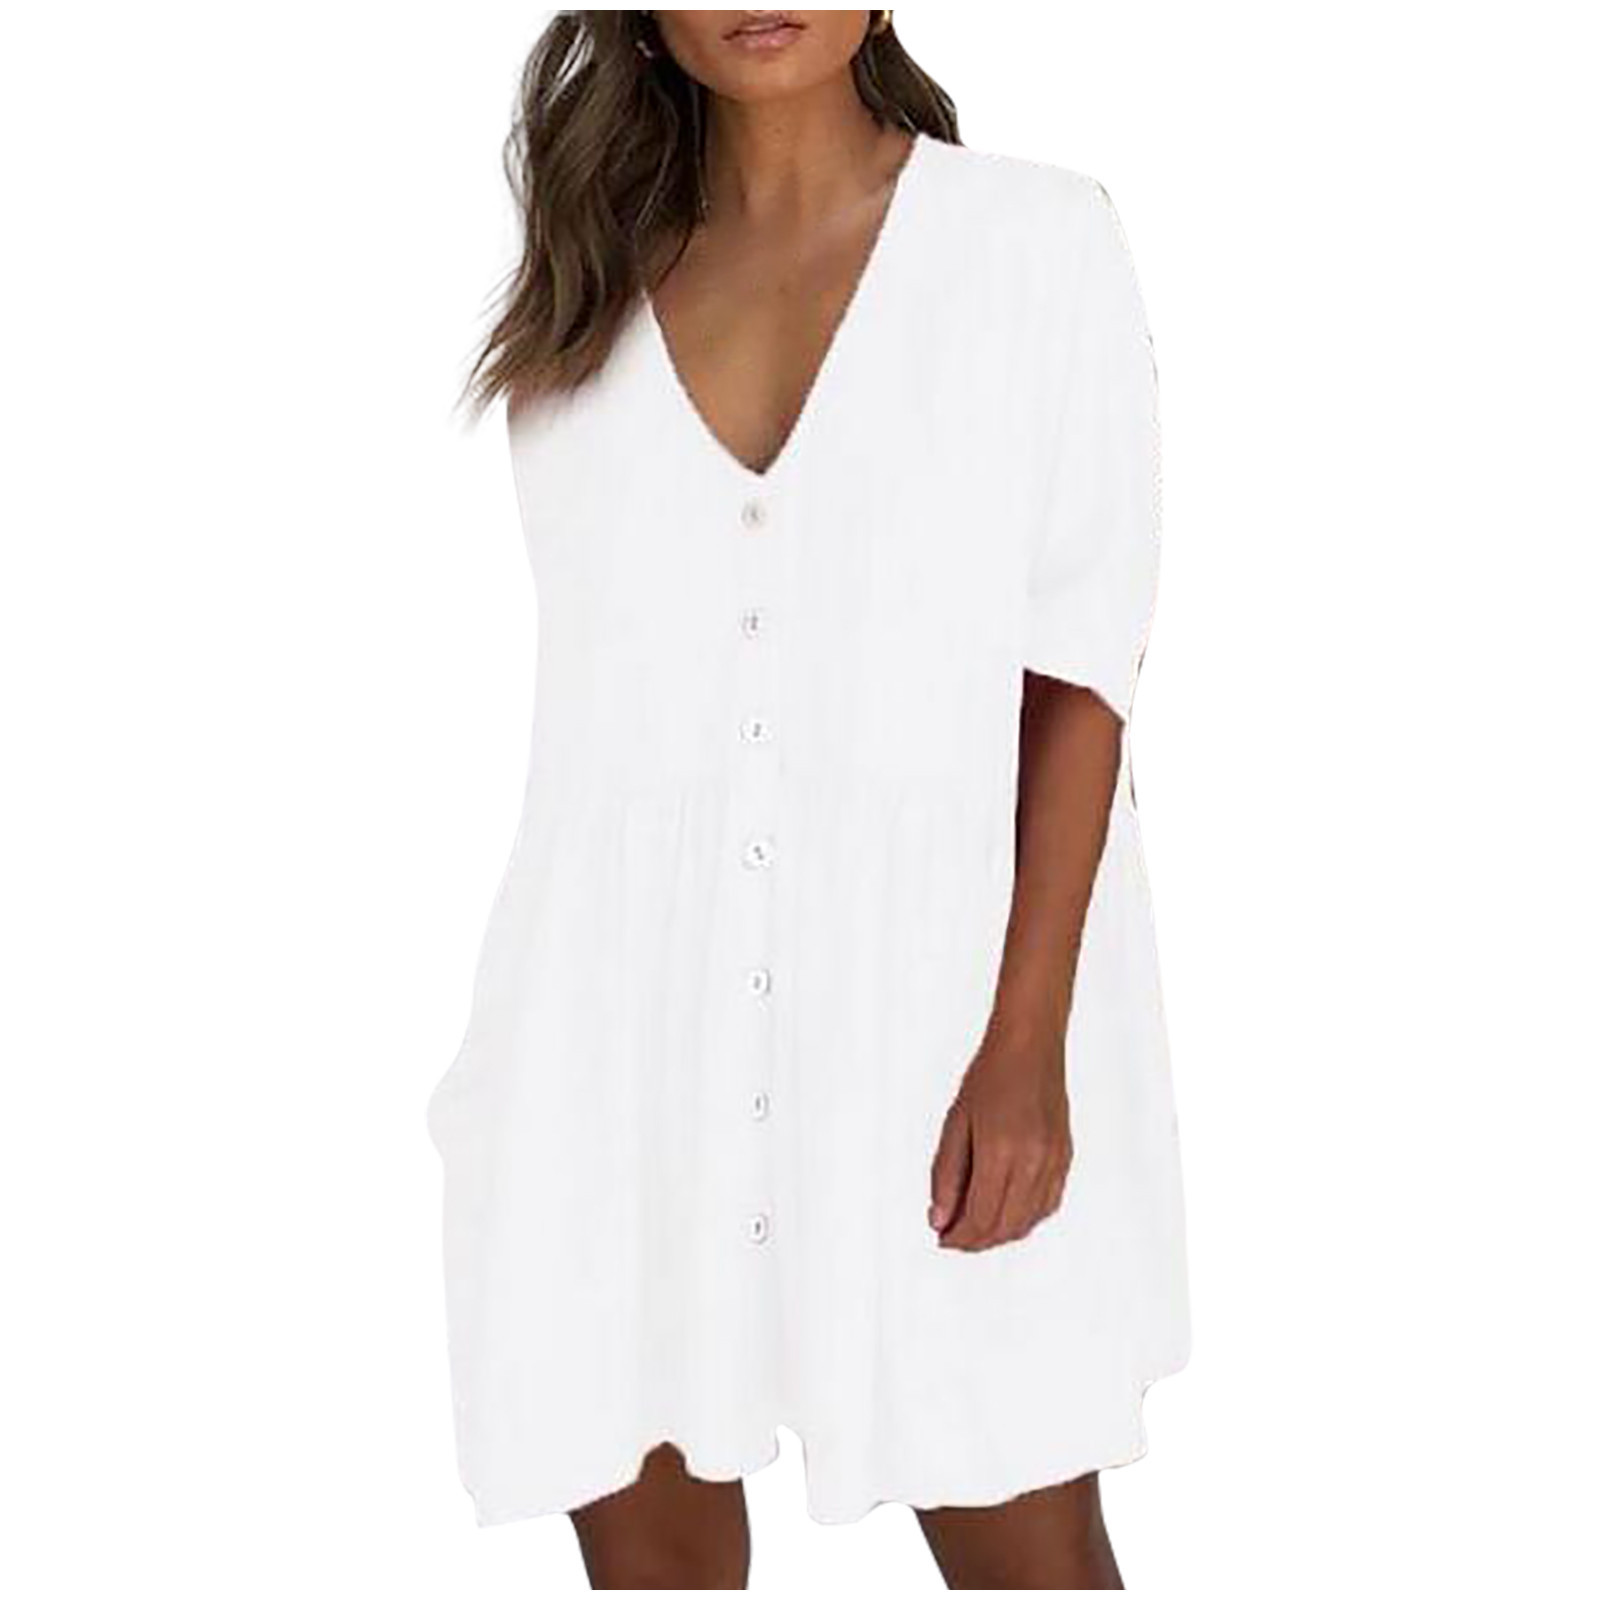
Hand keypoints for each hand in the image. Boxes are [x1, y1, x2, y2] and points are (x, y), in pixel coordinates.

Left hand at [927, 1023, 1072, 1250]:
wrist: (1030, 1046)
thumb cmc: (989, 1076)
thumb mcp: (955, 1122)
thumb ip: (946, 1175)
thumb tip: (939, 1219)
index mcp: (1001, 1150)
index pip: (981, 1216)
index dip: (960, 1236)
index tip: (942, 1238)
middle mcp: (1033, 1161)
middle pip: (1005, 1226)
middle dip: (976, 1240)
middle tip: (953, 1236)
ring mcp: (1054, 1161)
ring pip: (1028, 1221)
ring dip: (1000, 1233)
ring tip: (975, 1227)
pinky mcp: (1065, 1158)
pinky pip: (1047, 1205)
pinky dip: (1025, 1218)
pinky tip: (1005, 1212)